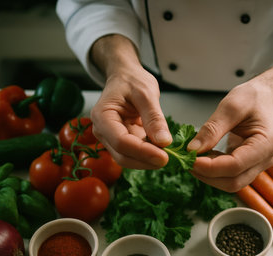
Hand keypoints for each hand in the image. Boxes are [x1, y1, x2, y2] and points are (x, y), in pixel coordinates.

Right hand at [90, 35, 171, 169]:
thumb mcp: (146, 93)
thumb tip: (164, 142)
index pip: (121, 142)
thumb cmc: (132, 80)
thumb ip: (154, 117)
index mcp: (103, 116)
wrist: (126, 77)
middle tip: (170, 158)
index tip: (164, 156)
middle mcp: (102, 131)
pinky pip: (134, 155)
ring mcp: (110, 138)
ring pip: (128, 159)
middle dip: (146, 160)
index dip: (142, 152)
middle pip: (122, 155)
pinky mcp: (121, 142)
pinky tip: (163, 152)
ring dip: (148, 161)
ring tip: (169, 155)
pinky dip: (148, 156)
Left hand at [187, 80, 272, 191]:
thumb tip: (193, 149)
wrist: (266, 97)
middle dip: (207, 175)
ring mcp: (257, 165)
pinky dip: (213, 171)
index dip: (210, 167)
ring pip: (231, 183)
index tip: (189, 158)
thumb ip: (212, 129)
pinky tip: (202, 157)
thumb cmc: (253, 98)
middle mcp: (264, 159)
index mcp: (266, 144)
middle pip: (233, 182)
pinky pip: (230, 176)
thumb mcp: (231, 106)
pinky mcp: (248, 165)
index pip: (235, 166)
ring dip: (209, 175)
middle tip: (186, 160)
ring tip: (192, 158)